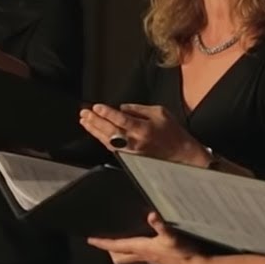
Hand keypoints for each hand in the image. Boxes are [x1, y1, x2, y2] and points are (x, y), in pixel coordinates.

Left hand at [79, 103, 207, 166]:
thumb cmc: (172, 132)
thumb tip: (122, 108)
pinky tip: (95, 132)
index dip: (107, 113)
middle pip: (110, 131)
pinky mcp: (129, 156)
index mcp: (144, 129)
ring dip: (94, 130)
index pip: (121, 120)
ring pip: (107, 141)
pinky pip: (112, 147)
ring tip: (85, 121)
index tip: (97, 107)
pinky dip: (101, 139)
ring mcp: (131, 151)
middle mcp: (135, 141)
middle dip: (95, 121)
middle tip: (84, 112)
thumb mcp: (160, 112)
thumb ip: (139, 109)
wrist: (180, 153)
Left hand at [87, 212, 203, 263]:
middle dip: (110, 251)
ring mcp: (150, 260)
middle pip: (119, 257)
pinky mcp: (158, 261)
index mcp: (142, 248)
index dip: (103, 243)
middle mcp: (143, 256)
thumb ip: (161, 225)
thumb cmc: (181, 252)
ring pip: (129, 258)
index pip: (117, 246)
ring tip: (118, 243)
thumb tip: (151, 214)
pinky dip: (136, 252)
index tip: (91, 240)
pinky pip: (141, 258)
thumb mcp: (171, 236)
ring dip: (122, 252)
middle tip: (104, 242)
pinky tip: (142, 246)